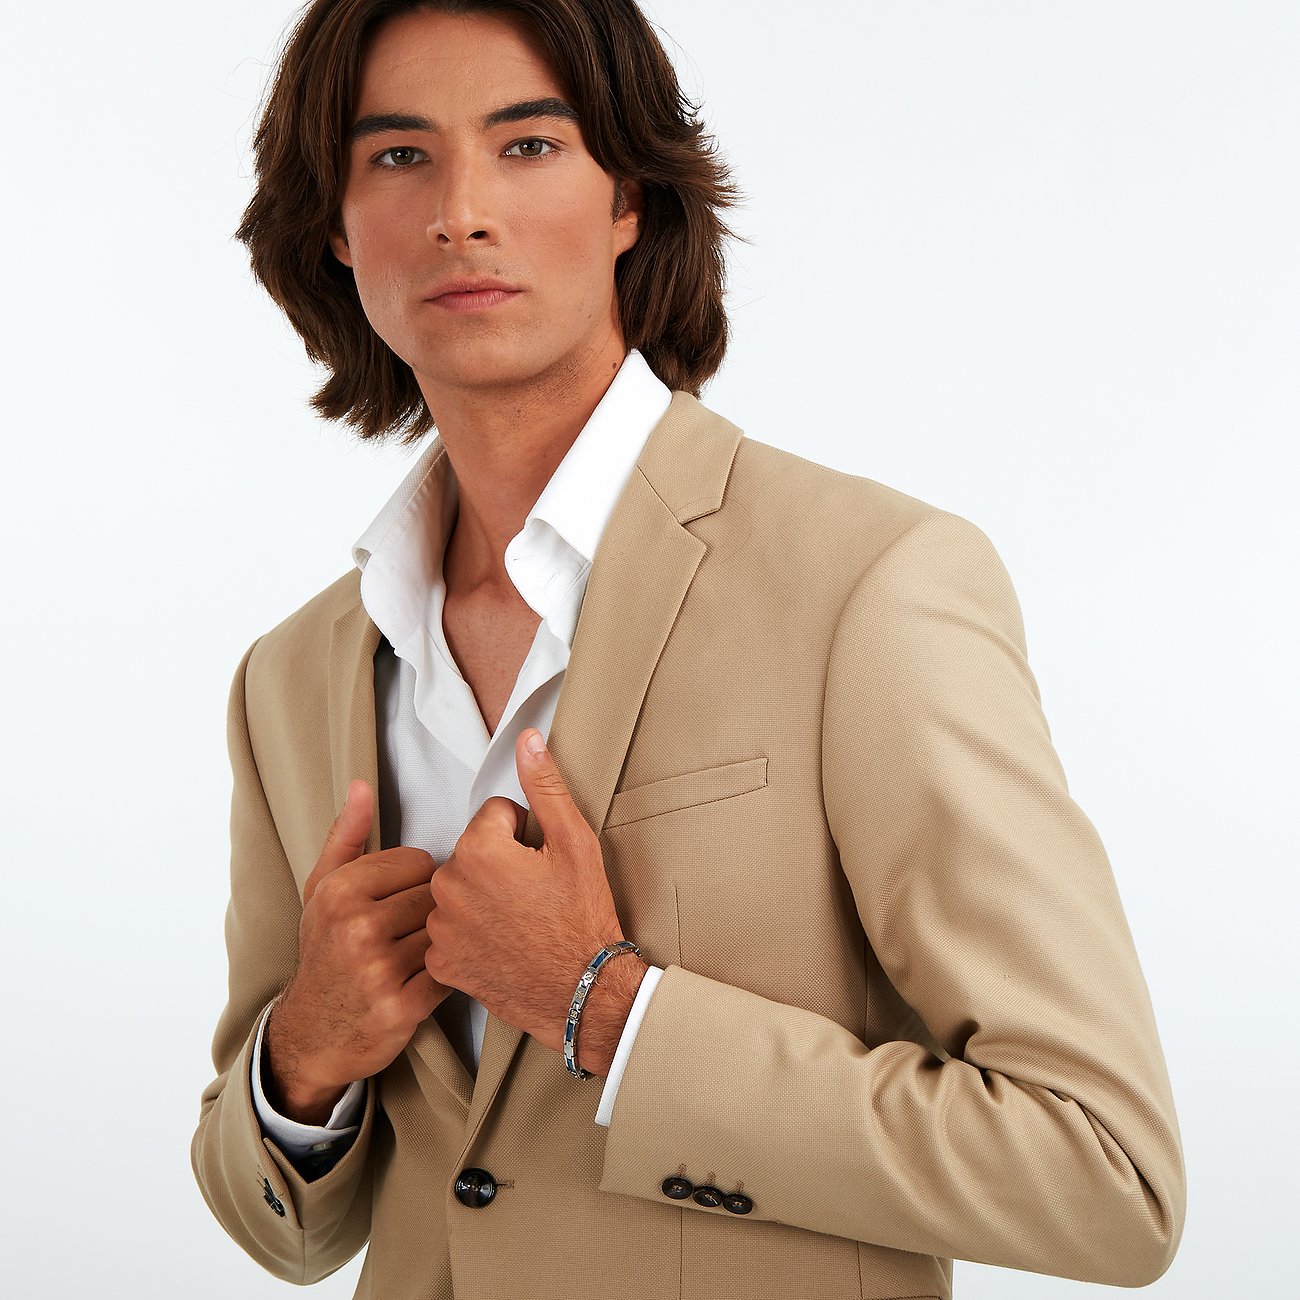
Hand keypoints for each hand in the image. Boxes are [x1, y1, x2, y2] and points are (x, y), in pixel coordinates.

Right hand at [264, 779, 452, 1123]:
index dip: (416, 881)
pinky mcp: (402, 1007)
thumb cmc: (324, 952)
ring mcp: (378, 969)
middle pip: (437, 895)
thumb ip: (346, 837)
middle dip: (431, 911)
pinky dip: (447, 975)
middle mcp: (357, 926)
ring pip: (446, 930)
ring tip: (418, 953)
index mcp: (340, 891)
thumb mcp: (322, 892)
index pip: (420, 861)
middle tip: (412, 931)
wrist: (312, 1033)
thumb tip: (361, 786)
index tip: (399, 900)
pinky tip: (426, 978)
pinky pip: (450, 972)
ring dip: (443, 942)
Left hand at [425, 729, 646, 1075]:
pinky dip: (470, 934)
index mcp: (479, 850)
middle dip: (499, 863)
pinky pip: (449, 931)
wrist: (584, 990)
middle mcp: (449, 886)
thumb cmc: (583, 916)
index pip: (495, 815)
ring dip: (481, 897)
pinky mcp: (442, 962)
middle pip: (472, 852)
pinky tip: (501, 944)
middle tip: (534, 893)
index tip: (542, 863)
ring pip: (458, 889)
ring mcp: (442, 927)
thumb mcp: (575, 843)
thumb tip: (526, 740)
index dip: (525, 834)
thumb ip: (544, 786)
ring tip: (519, 919)